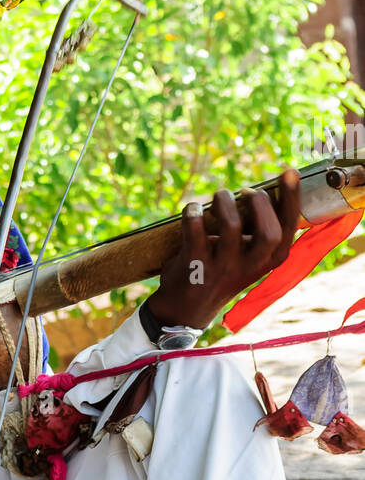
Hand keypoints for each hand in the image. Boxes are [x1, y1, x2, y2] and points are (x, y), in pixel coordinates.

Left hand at [148, 168, 300, 331]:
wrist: (187, 307)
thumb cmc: (222, 270)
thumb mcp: (249, 258)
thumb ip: (259, 231)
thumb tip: (266, 190)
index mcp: (269, 261)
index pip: (289, 228)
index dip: (292, 198)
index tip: (290, 172)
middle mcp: (250, 266)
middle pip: (268, 232)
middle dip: (260, 202)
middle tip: (244, 191)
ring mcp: (222, 266)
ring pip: (231, 224)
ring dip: (224, 200)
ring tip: (219, 195)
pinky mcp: (195, 262)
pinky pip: (195, 227)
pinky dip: (193, 211)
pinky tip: (193, 208)